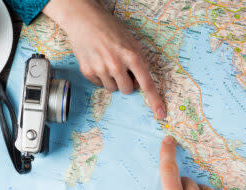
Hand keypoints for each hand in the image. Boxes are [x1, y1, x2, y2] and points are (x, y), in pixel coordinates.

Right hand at [43, 0, 165, 118]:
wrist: (84, 20)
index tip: (160, 113)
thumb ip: (139, 61)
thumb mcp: (131, 42)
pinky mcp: (88, 71)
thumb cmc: (110, 29)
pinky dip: (100, 77)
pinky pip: (99, 85)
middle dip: (127, 83)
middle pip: (127, 90)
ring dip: (112, 80)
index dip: (155, 100)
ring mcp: (101, 69)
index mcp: (132, 56)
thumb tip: (140, 82)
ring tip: (107, 63)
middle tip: (121, 69)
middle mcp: (117, 64)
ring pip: (112, 89)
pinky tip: (97, 62)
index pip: (147, 83)